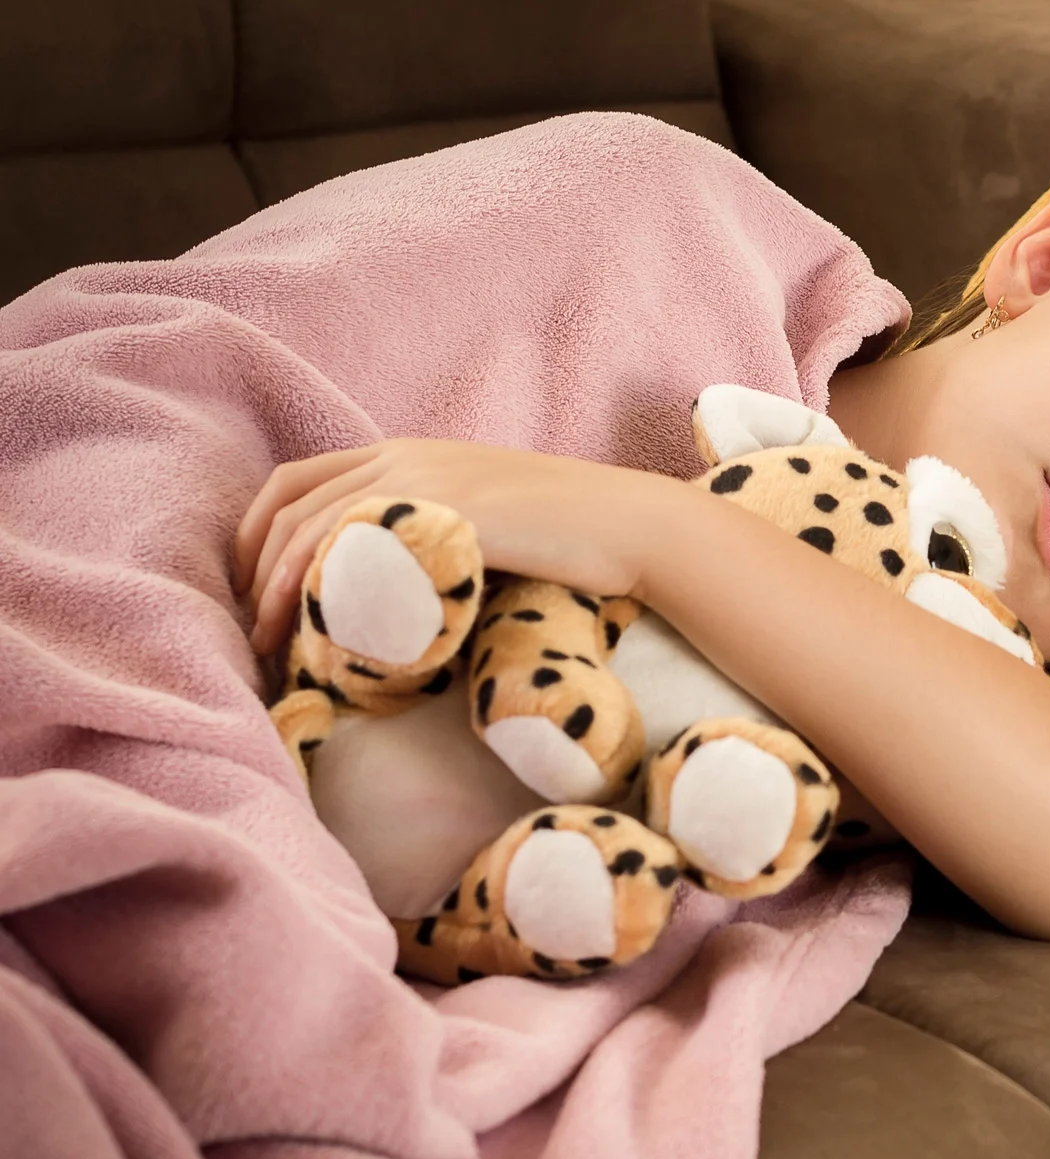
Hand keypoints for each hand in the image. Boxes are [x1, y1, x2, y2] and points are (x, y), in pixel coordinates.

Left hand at [233, 439, 665, 654]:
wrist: (632, 525)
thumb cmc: (575, 540)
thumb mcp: (488, 525)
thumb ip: (437, 537)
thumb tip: (401, 594)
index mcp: (411, 453)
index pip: (300, 479)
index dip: (258, 532)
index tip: (254, 589)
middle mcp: (405, 455)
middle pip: (289, 500)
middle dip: (252, 565)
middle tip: (249, 627)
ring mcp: (422, 478)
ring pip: (309, 524)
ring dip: (275, 587)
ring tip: (270, 645)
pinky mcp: (441, 509)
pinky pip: (352, 541)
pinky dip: (317, 585)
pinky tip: (317, 629)